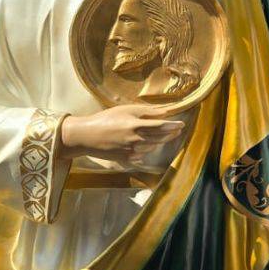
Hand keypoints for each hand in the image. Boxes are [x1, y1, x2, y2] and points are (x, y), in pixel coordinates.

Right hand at [58, 104, 183, 165]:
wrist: (87, 136)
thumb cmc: (107, 119)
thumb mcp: (126, 110)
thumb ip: (147, 111)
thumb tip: (167, 111)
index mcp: (135, 126)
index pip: (160, 126)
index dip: (172, 126)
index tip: (181, 124)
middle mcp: (135, 140)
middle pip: (160, 138)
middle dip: (170, 134)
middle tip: (177, 129)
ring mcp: (131, 151)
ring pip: (153, 147)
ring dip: (159, 141)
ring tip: (162, 135)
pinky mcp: (127, 159)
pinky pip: (143, 154)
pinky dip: (146, 148)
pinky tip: (144, 143)